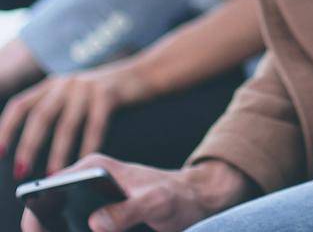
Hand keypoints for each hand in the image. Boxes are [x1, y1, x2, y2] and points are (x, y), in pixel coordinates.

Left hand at [2, 62, 150, 177]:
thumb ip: (57, 109)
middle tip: (21, 172)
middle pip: (39, 116)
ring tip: (53, 175)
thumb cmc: (110, 92)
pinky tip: (85, 160)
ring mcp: (88, 86)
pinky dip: (88, 145)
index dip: (6, 129)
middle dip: (27, 147)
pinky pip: (94, 125)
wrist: (148, 72)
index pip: (20, 105)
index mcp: (54, 84)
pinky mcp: (109, 93)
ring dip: (57, 153)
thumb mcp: (77, 94)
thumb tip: (33, 146)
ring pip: (66, 124)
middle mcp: (67, 82)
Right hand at [18, 156, 253, 231]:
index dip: (36, 214)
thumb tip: (95, 223)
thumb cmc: (178, 196)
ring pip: (60, 218)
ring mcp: (91, 194)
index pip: (48, 187)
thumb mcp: (157, 204)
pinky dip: (74, 231)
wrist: (196, 197)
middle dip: (48, 226)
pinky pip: (74, 223)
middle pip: (49, 206)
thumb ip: (129, 211)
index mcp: (94, 168)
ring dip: (63, 229)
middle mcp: (87, 177)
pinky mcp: (98, 209)